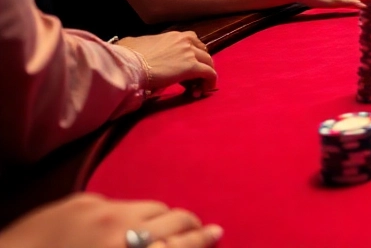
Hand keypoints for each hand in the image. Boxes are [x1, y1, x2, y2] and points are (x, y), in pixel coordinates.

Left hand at [0, 193, 222, 247]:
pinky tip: (118, 224)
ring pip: (149, 206)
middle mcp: (119, 233)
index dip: (203, 239)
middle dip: (190, 225)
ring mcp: (100, 212)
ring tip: (162, 226)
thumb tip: (169, 245)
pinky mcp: (80, 200)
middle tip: (199, 230)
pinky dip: (124, 214)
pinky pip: (116, 202)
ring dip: (159, 218)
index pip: (180, 244)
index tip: (217, 233)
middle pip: (173, 220)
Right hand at [117, 31, 216, 94]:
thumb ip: (140, 44)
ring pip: (208, 62)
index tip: (187, 65)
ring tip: (197, 87)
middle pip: (203, 51)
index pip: (192, 41)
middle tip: (193, 78)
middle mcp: (184, 41)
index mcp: (173, 36)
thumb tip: (132, 46)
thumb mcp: (133, 43)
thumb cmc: (127, 56)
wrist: (129, 65)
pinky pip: (209, 73)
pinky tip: (204, 90)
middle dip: (201, 64)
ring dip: (206, 74)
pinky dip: (210, 81)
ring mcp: (189, 53)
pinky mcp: (192, 67)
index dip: (193, 54)